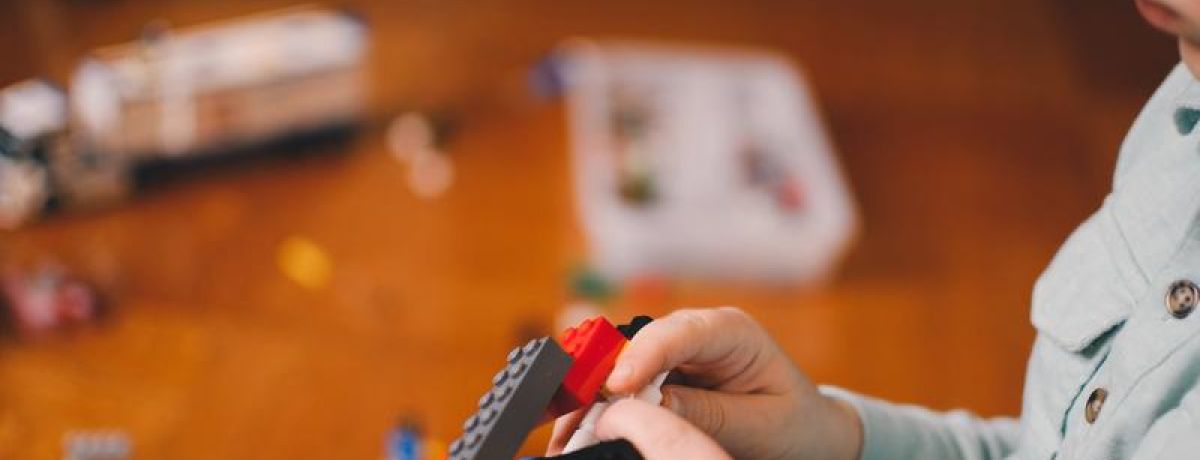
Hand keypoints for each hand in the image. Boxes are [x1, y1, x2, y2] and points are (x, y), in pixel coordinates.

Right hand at [547, 307, 861, 459]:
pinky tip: (579, 430)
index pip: (681, 332)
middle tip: (575, 416)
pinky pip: (620, 387)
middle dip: (600, 378)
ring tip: (567, 432)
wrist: (805, 431)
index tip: (617, 385)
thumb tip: (649, 405)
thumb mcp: (759, 425)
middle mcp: (695, 333)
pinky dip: (598, 408)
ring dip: (591, 397)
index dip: (644, 355)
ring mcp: (674, 353)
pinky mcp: (659, 375)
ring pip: (618, 365)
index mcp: (732, 332)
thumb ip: (708, 413)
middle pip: (636, 344)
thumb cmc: (792, 422)